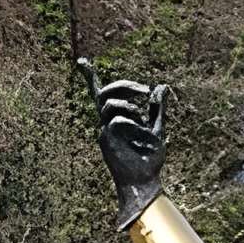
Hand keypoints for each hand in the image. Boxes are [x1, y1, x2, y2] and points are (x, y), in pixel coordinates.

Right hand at [77, 59, 169, 219]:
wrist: (145, 181)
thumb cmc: (149, 159)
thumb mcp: (157, 128)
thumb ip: (157, 109)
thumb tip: (162, 86)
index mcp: (117, 118)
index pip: (100, 94)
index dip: (89, 77)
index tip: (81, 61)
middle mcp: (107, 123)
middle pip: (104, 92)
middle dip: (124, 85)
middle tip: (146, 92)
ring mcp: (105, 131)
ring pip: (108, 103)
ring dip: (130, 105)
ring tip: (145, 119)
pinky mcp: (106, 140)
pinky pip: (116, 121)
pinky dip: (133, 124)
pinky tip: (143, 135)